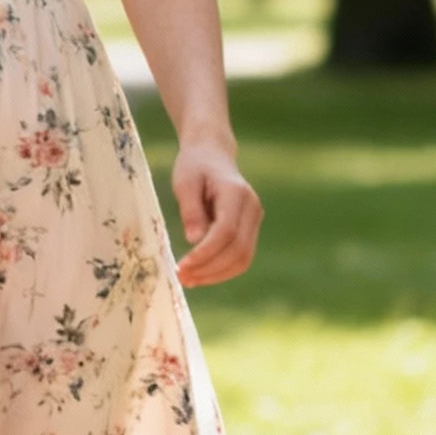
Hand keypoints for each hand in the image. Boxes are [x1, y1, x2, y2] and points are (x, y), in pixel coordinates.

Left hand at [172, 143, 261, 286]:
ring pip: (243, 258)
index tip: (182, 267)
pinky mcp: (251, 228)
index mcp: (236, 193)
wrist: (212, 154)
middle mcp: (252, 207)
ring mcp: (255, 218)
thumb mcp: (184, 183)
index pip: (226, 232)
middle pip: (238, 249)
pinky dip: (222, 269)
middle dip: (210, 269)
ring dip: (216, 274)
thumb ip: (191, 210)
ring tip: (188, 280)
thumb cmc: (194, 166)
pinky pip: (242, 256)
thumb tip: (194, 240)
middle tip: (181, 278)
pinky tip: (200, 274)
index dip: (205, 253)